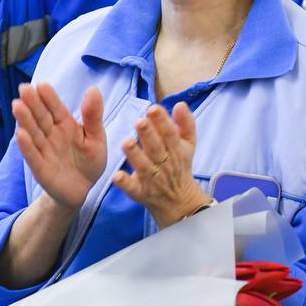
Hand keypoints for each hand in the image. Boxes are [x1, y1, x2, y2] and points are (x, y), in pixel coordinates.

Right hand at [12, 83, 107, 210]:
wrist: (83, 189)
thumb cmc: (90, 160)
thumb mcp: (96, 137)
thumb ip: (93, 116)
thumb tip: (93, 89)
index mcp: (66, 124)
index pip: (56, 108)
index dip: (49, 97)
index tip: (42, 85)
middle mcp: (52, 135)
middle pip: (41, 117)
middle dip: (33, 103)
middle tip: (24, 88)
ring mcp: (44, 150)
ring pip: (34, 133)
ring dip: (25, 120)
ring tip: (17, 105)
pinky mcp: (40, 168)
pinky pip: (33, 156)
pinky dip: (27, 146)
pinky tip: (20, 134)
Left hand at [114, 103, 210, 228]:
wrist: (180, 201)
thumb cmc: (180, 166)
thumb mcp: (188, 145)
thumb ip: (185, 124)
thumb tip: (180, 104)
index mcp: (176, 151)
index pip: (170, 134)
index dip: (162, 121)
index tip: (153, 109)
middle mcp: (164, 165)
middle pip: (156, 148)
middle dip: (148, 135)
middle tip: (140, 121)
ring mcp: (152, 180)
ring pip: (144, 166)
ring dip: (135, 155)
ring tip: (127, 142)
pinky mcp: (140, 193)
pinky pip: (132, 188)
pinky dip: (125, 183)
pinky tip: (117, 176)